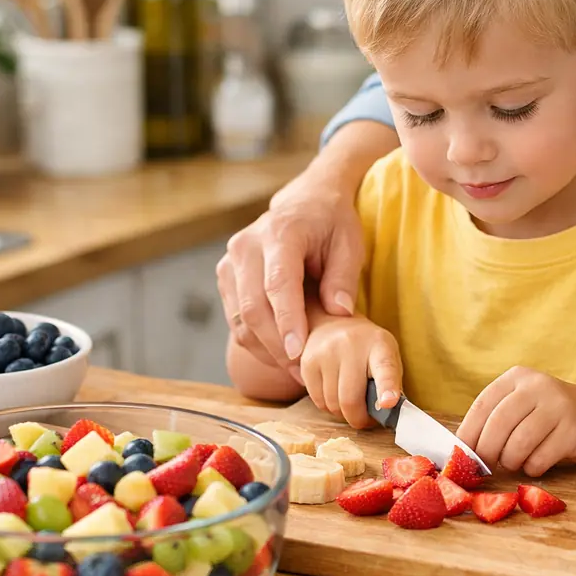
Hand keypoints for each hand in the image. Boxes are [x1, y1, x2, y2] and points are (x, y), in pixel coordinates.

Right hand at [216, 166, 363, 371]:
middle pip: (253, 307)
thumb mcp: (350, 244)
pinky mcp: (226, 276)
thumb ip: (343, 278)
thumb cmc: (331, 223)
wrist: (305, 201)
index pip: (278, 284)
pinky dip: (257, 342)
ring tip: (297, 371)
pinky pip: (236, 319)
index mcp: (280, 233)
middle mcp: (247, 246)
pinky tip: (282, 355)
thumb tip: (339, 313)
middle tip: (304, 374)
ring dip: (267, 350)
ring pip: (240, 319)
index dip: (287, 322)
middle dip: (278, 346)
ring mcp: (230, 261)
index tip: (299, 353)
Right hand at [299, 315, 402, 428]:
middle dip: (358, 419)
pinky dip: (328, 406)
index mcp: (380, 345)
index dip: (387, 388)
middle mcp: (351, 345)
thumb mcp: (387, 358)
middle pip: (350, 399)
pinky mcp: (308, 362)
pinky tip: (334, 392)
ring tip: (350, 401)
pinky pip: (318, 401)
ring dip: (343, 413)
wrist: (334, 325)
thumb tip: (386, 414)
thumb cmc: (367, 350)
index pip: (385, 368)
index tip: (389, 402)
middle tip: (364, 420)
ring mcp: (326, 352)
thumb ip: (391, 385)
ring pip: (332, 404)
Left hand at [456, 367, 575, 475]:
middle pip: (498, 425)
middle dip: (486, 452)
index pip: (483, 405)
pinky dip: (531, 468)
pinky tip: (535, 464)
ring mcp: (558, 407)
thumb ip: (493, 420)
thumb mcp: (520, 405)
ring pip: (518, 444)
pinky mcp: (573, 431)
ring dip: (510, 461)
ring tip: (514, 462)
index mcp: (517, 377)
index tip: (461, 455)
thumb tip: (460, 452)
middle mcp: (537, 386)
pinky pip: (539, 459)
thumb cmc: (547, 416)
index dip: (469, 433)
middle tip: (485, 467)